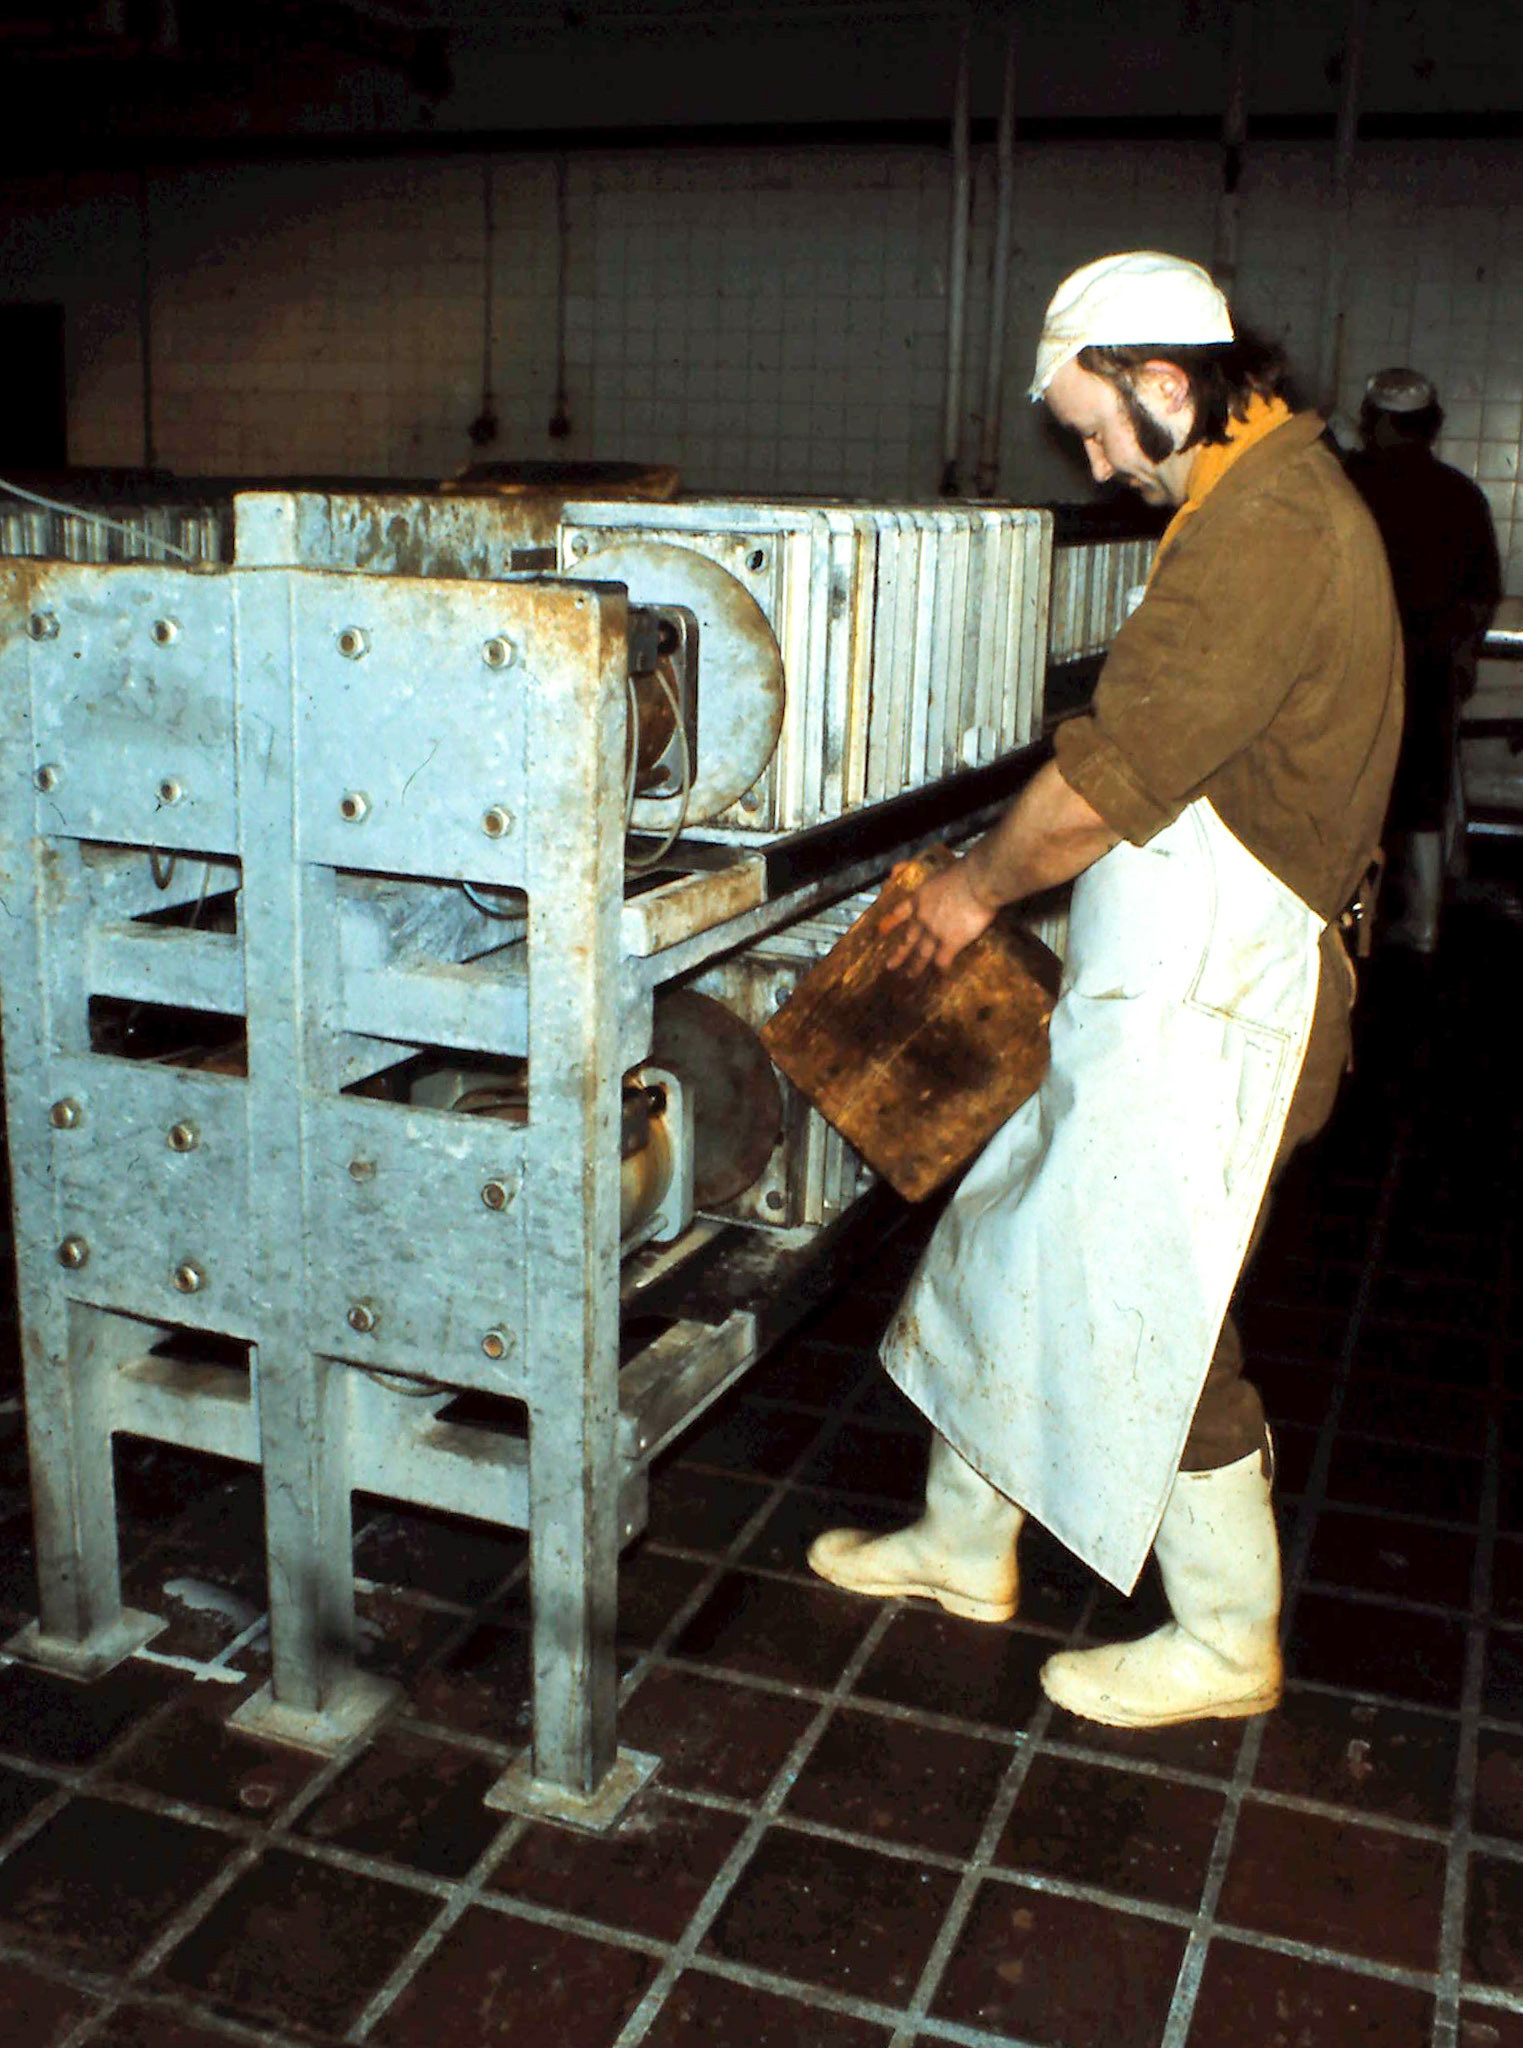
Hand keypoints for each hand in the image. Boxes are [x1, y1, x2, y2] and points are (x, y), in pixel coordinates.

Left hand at [879, 858, 997, 974]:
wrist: (977, 881)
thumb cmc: (964, 871)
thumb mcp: (941, 874)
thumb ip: (936, 886)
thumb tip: (940, 891)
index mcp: (919, 898)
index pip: (899, 913)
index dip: (890, 923)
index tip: (881, 931)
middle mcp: (922, 917)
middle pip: (907, 939)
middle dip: (899, 954)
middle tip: (890, 966)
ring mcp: (934, 932)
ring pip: (921, 954)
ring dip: (915, 967)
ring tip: (910, 976)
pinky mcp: (950, 943)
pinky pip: (942, 961)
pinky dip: (941, 970)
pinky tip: (941, 977)